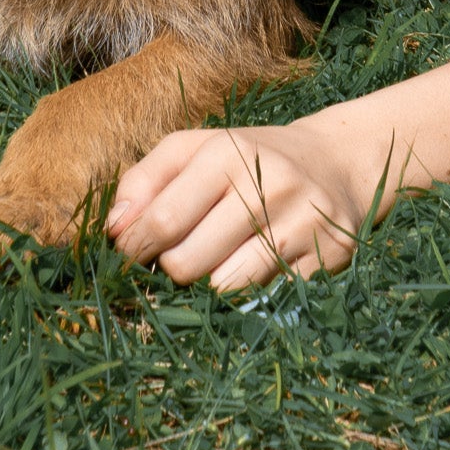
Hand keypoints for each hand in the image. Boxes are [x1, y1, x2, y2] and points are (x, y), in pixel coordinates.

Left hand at [104, 120, 384, 290]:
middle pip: (188, 262)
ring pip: (226, 288)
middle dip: (171, 270)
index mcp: (228, 152)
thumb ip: (145, 180)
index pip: (163, 219)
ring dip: (210, 287)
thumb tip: (113, 228)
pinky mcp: (329, 255)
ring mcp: (303, 221)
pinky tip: (252, 273)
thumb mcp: (197, 150)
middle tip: (178, 259)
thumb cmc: (249, 160)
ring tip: (216, 265)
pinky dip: (250, 296)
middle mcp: (269, 182)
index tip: (130, 253)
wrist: (336, 162)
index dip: (135, 247)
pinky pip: (267, 299)